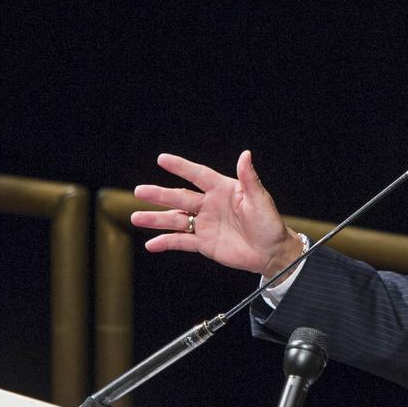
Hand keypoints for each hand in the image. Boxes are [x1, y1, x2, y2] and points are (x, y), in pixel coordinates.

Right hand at [130, 150, 303, 276]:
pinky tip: (151, 244)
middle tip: (139, 191)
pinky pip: (181, 241)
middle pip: (180, 197)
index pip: (198, 175)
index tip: (162, 159)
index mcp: (223, 190)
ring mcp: (204, 224)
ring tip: (136, 217)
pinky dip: (165, 242)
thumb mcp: (260, 200)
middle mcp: (210, 205)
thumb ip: (249, 179)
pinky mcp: (204, 243)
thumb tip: (245, 154)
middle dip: (159, 194)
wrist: (271, 252)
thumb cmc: (269, 223)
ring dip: (156, 219)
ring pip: (175, 219)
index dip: (181, 167)